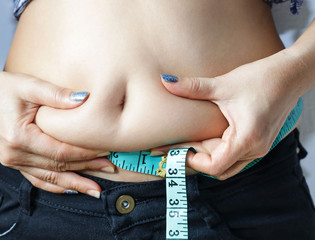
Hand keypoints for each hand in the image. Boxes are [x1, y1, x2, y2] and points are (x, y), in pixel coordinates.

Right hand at [0, 72, 114, 197]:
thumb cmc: (3, 89)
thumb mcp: (29, 86)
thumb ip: (57, 95)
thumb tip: (85, 99)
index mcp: (19, 137)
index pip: (61, 151)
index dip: (86, 153)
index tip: (106, 150)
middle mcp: (14, 154)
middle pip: (59, 166)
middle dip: (87, 168)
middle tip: (110, 169)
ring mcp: (13, 161)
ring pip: (50, 178)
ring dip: (75, 183)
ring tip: (96, 190)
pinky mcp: (15, 162)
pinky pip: (37, 179)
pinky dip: (56, 186)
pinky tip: (71, 189)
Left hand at [152, 51, 300, 179]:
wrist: (290, 75)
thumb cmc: (261, 79)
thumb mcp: (223, 84)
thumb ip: (193, 87)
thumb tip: (166, 81)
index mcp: (246, 139)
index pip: (215, 166)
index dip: (192, 161)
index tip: (176, 149)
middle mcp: (255, 150)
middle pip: (219, 168)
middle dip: (196, 158)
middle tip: (175, 145)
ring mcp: (258, 148)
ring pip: (227, 164)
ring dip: (207, 155)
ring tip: (189, 140)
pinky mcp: (259, 143)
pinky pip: (235, 156)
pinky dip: (218, 150)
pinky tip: (206, 135)